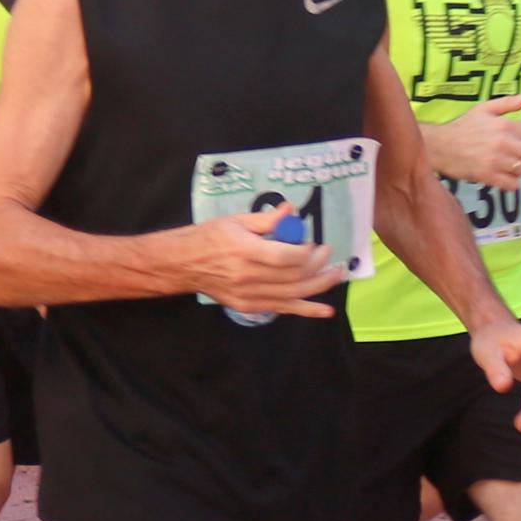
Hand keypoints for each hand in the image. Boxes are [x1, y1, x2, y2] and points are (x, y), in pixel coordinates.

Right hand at [187, 206, 346, 318]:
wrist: (184, 264)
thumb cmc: (209, 237)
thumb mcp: (236, 220)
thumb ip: (267, 219)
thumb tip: (291, 210)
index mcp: (246, 251)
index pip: (286, 257)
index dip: (307, 251)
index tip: (314, 242)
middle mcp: (249, 277)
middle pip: (294, 276)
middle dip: (318, 265)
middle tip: (328, 253)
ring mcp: (249, 295)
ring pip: (293, 294)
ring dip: (319, 286)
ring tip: (336, 275)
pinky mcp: (249, 307)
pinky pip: (283, 309)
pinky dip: (306, 310)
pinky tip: (325, 310)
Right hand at [424, 95, 520, 186]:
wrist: (440, 146)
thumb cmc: (463, 126)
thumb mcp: (484, 109)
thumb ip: (508, 103)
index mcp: (505, 125)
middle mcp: (503, 143)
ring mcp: (496, 162)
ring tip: (514, 164)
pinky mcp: (488, 177)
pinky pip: (513, 185)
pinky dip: (512, 182)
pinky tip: (505, 175)